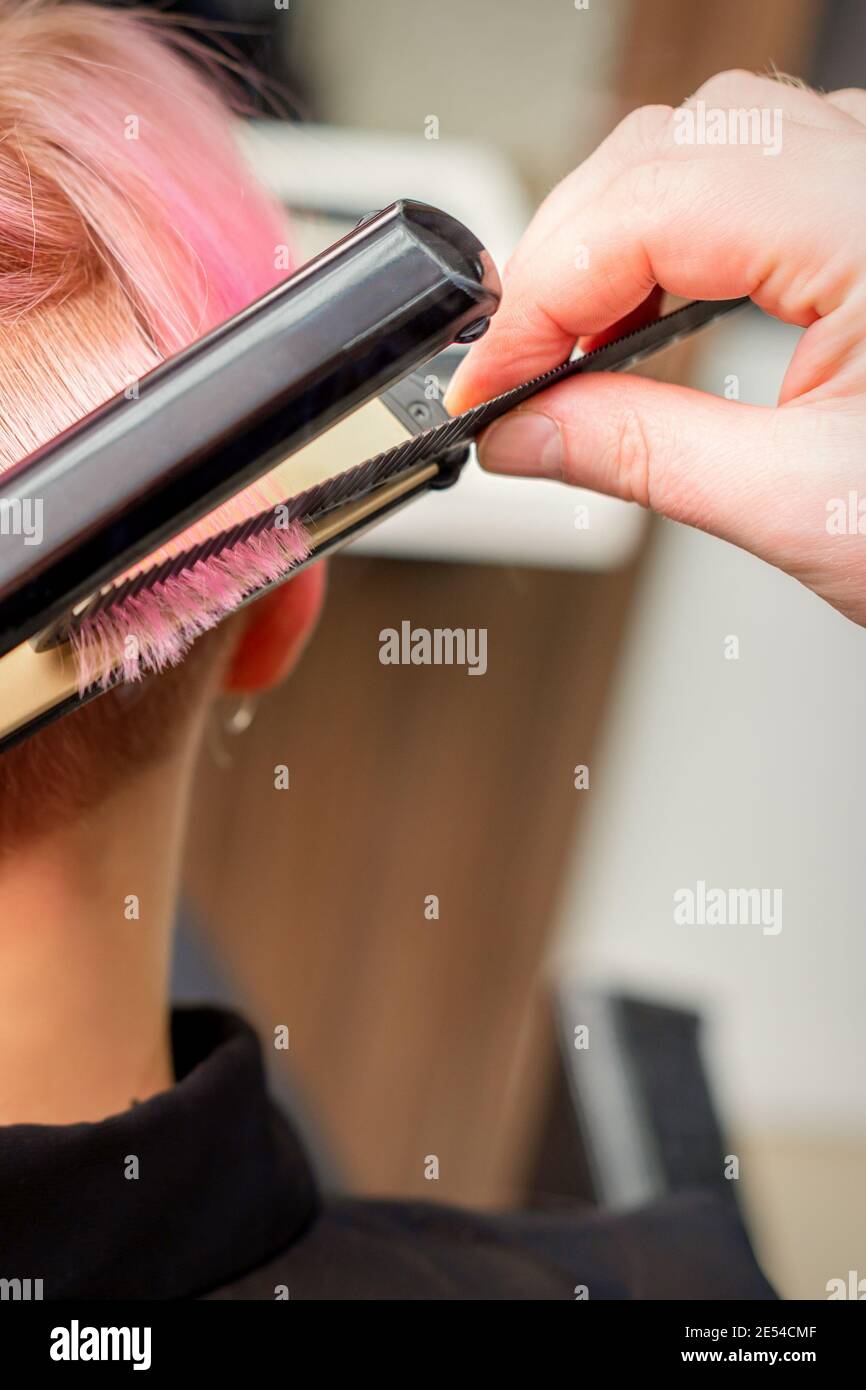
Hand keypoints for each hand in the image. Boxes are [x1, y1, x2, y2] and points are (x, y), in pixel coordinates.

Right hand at [446, 71, 865, 626]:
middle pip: (666, 151)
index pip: (654, 208)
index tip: (488, 379)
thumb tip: (523, 431)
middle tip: (515, 369)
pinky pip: (744, 171)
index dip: (542, 294)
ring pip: (699, 144)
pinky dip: (666, 235)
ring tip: (567, 345)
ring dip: (609, 240)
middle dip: (564, 259)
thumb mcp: (799, 502)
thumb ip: (640, 455)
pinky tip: (638, 308)